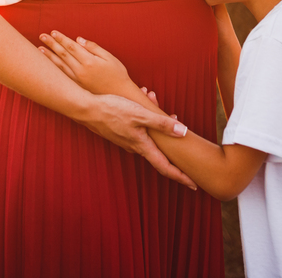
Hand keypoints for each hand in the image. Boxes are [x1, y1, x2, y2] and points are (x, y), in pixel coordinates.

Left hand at [38, 31, 133, 96]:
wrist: (120, 96)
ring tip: (39, 48)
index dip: (62, 38)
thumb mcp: (110, 58)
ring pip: (60, 65)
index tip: (53, 32)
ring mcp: (78, 80)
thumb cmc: (117, 74)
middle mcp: (81, 71)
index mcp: (89, 61)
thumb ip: (94, 47)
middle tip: (42, 36)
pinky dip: (54, 68)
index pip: (71, 46)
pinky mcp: (77, 87)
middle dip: (52, 44)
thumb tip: (79, 39)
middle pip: (63, 54)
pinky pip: (62, 75)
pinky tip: (48, 64)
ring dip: (49, 56)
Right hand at [79, 93, 196, 189]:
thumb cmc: (112, 111)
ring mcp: (127, 140)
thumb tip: (183, 132)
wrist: (87, 109)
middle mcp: (135, 147)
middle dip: (169, 134)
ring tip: (152, 97)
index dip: (181, 177)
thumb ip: (162, 124)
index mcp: (142, 146)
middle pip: (159, 148)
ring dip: (155, 119)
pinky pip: (138, 126)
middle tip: (175, 118)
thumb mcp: (140, 114)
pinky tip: (141, 99)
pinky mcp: (120, 132)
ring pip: (148, 133)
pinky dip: (143, 116)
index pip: (166, 167)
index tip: (194, 185)